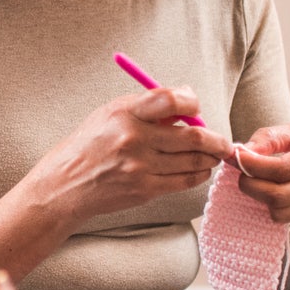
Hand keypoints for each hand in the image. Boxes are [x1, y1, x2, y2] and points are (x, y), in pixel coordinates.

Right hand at [37, 84, 234, 227]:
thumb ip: (147, 108)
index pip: (172, 100)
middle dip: (216, 140)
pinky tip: (199, 170)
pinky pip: (184, 181)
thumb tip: (187, 105)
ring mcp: (140, 167)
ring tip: (213, 155)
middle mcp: (134, 139)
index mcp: (125, 113)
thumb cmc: (90, 145)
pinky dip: (198, 175)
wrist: (66, 184)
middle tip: (223, 142)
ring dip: (210, 158)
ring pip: (194, 161)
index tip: (197, 109)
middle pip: (194, 136)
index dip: (193, 103)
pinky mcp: (144, 189)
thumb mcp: (110, 114)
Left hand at [236, 121, 289, 284]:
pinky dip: (271, 206)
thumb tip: (243, 151)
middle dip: (250, 184)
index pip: (282, 168)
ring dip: (259, 196)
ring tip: (257, 180)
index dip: (253, 165)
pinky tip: (273, 190)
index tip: (235, 157)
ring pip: (279, 210)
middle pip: (278, 194)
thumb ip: (271, 137)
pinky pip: (284, 217)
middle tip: (241, 172)